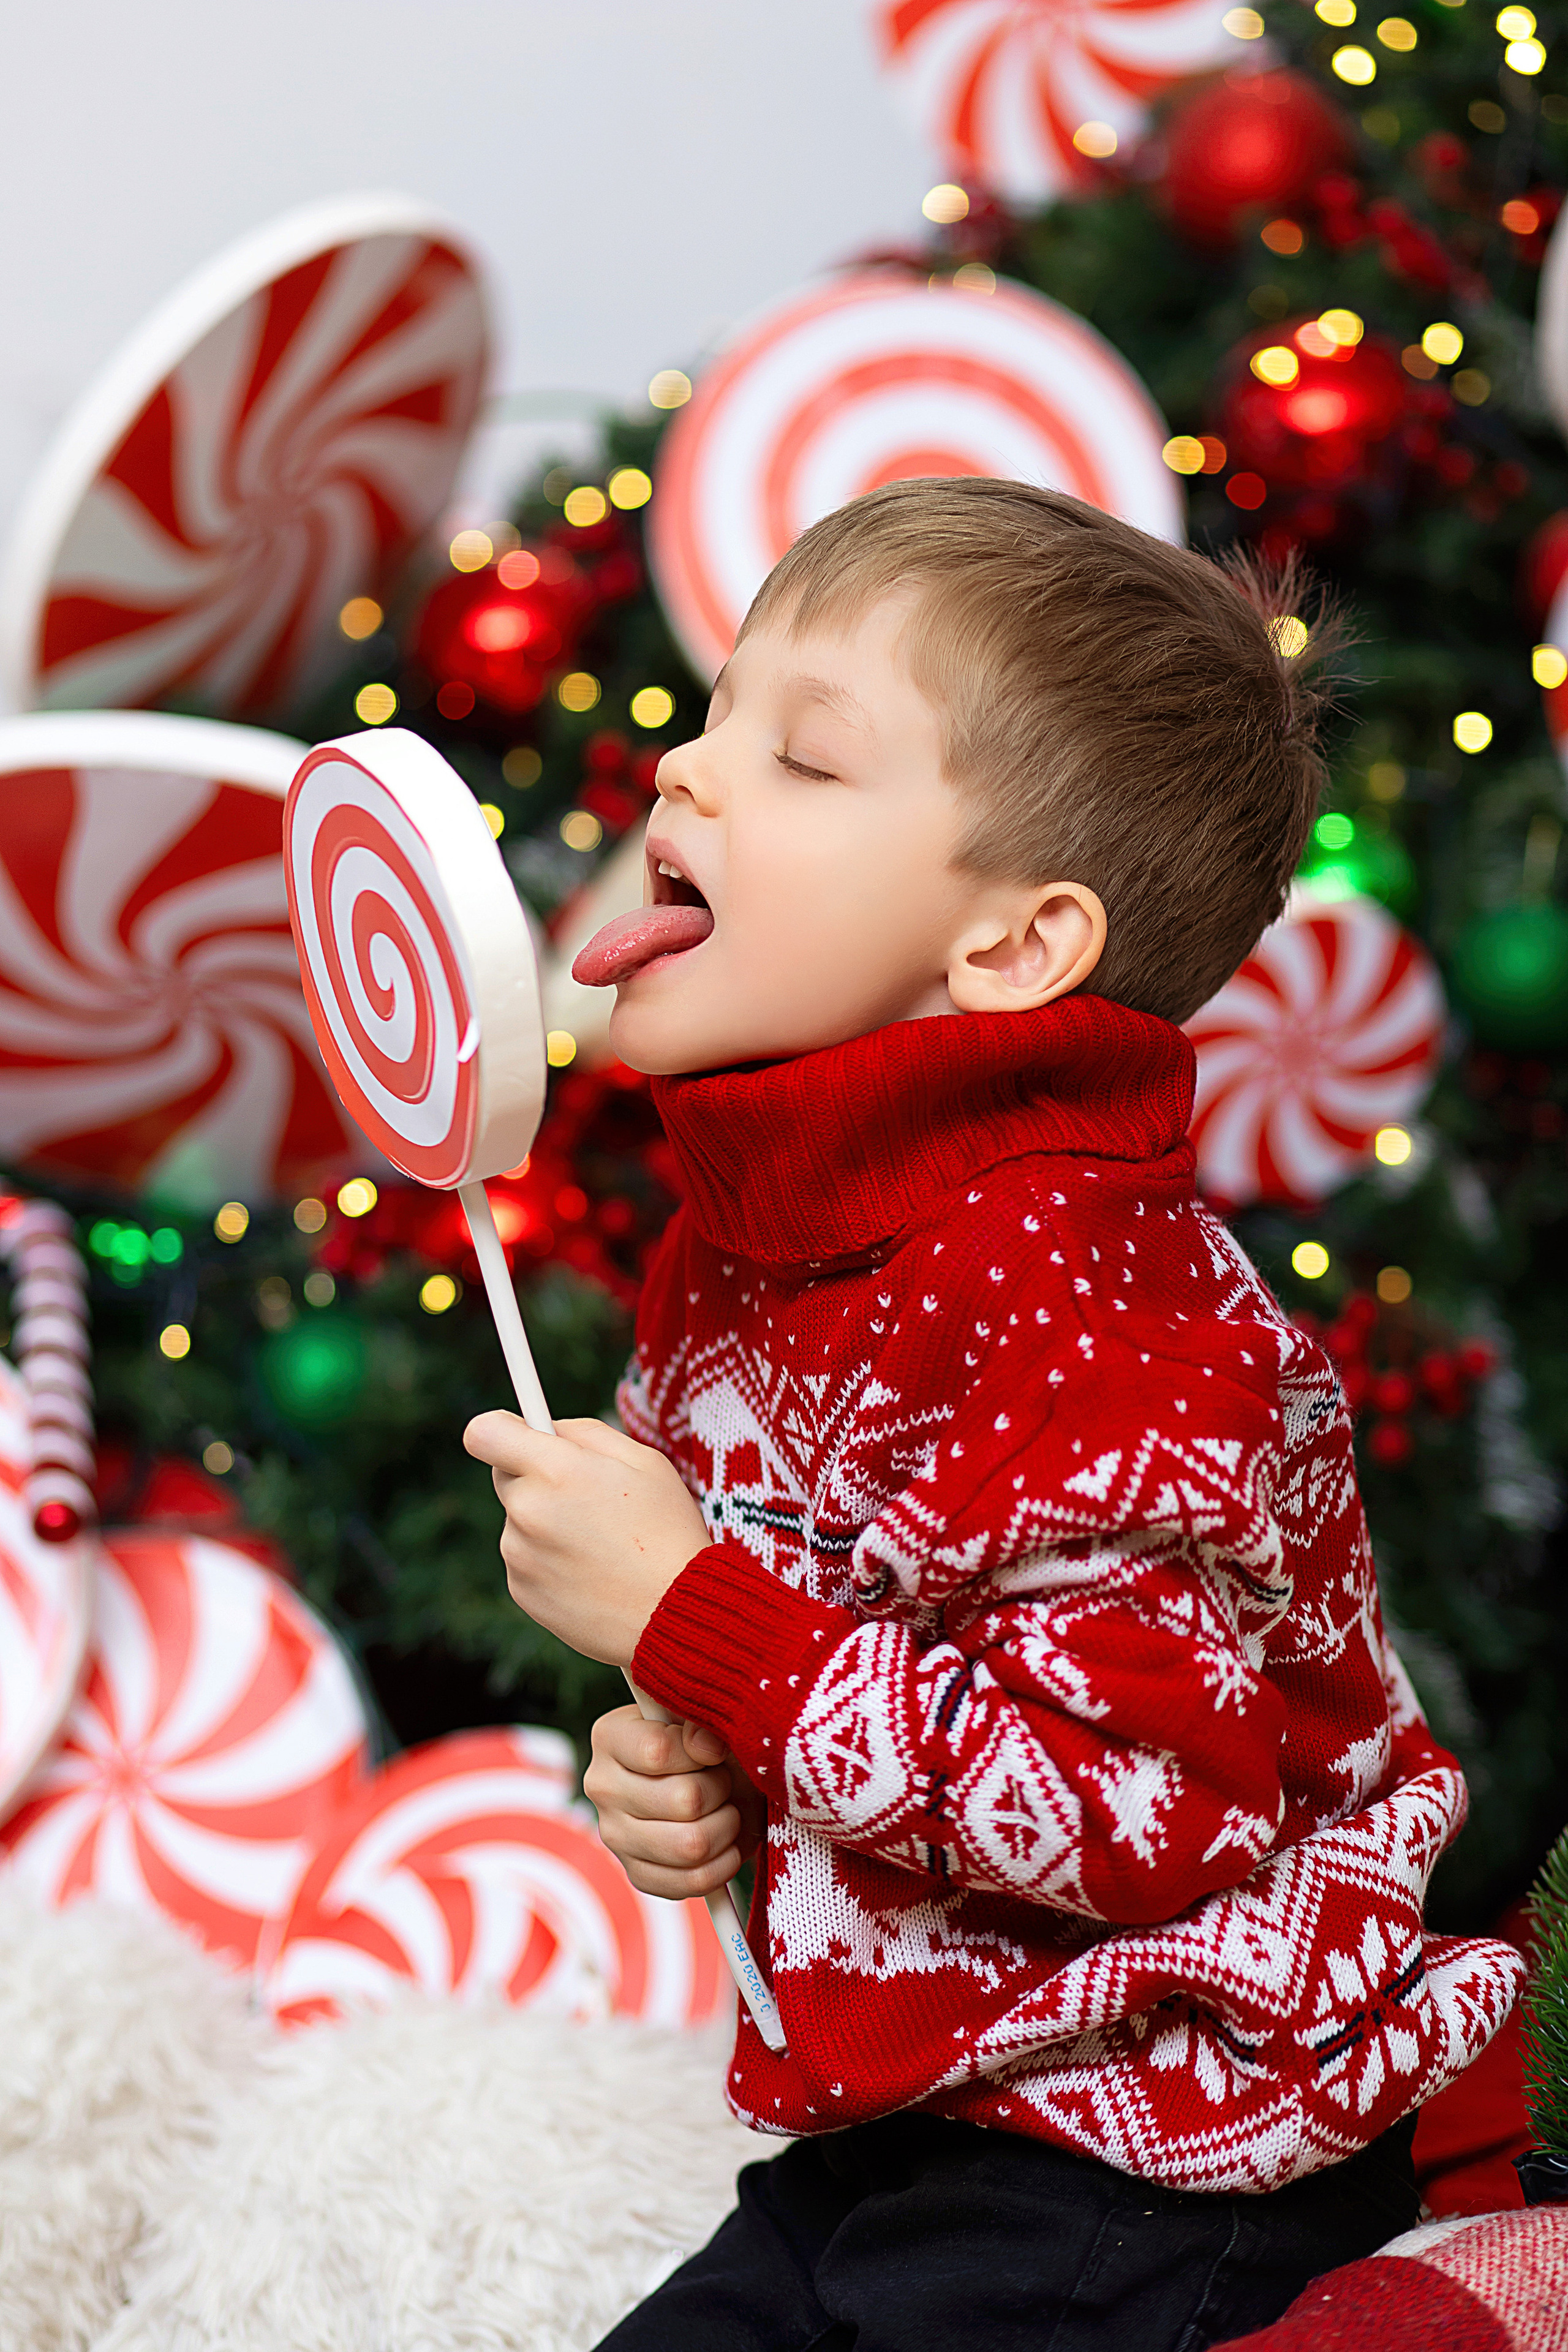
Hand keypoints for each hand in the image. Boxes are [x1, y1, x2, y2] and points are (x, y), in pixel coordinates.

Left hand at [462, 1413, 710, 1669]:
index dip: (501, 1429)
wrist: (675, 1615)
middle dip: (536, 1476)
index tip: (520, 1436)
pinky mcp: (521, 1591)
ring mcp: (519, 1555)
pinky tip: (592, 1572)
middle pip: (504, 1475)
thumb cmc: (668, 1532)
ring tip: (600, 1544)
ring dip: (546, 1522)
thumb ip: (586, 1433)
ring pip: (519, 1520)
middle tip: (585, 1494)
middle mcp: (527, 1511)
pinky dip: (549, 1560)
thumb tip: (548, 1428)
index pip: (484, 1433)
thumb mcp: (645, 1461)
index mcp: (556, 1470)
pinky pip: (525, 1559)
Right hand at [584, 1704, 764, 1899]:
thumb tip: (705, 1744)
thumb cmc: (708, 1746)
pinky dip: (723, 1865)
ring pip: (692, 1845)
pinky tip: (723, 1845)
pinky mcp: (637, 1874)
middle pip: (684, 1800)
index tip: (716, 1750)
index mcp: (610, 1736)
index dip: (702, 1753)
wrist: (714, 1785)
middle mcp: (602, 1787)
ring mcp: (614, 1836)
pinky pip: (693, 1882)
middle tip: (723, 1783)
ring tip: (726, 1812)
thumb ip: (703, 1722)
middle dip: (721, 1791)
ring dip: (726, 1828)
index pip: (658, 1752)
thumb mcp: (708, 1721)